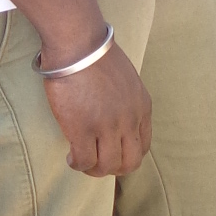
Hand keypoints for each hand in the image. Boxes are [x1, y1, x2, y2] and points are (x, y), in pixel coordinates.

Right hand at [42, 41, 152, 175]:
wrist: (79, 45)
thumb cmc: (96, 54)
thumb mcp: (126, 79)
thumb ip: (125, 100)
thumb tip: (112, 113)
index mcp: (142, 108)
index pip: (143, 146)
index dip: (127, 155)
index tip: (111, 151)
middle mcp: (130, 121)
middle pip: (130, 163)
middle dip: (114, 168)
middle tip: (97, 162)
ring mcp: (108, 127)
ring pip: (108, 166)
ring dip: (94, 169)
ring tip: (81, 161)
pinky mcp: (83, 130)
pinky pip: (85, 161)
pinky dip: (78, 164)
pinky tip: (71, 157)